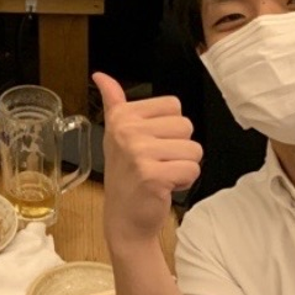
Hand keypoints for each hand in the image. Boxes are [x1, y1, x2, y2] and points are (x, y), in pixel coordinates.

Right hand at [93, 72, 200, 251]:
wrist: (124, 218)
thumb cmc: (126, 174)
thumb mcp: (116, 134)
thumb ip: (113, 101)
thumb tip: (101, 76)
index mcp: (122, 116)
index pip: (174, 105)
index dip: (170, 128)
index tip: (151, 143)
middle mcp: (127, 131)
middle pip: (186, 126)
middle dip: (179, 148)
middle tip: (156, 162)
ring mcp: (138, 153)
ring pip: (193, 149)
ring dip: (183, 165)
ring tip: (161, 174)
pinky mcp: (152, 175)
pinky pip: (192, 169)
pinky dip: (184, 181)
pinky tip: (164, 186)